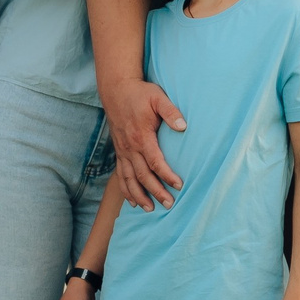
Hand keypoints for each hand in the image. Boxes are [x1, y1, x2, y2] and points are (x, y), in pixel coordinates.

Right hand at [102, 75, 184, 208]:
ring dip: (139, 195)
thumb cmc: (140, 94)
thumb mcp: (158, 97)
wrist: (116, 90)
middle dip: (155, 191)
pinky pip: (120, 175)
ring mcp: (123, 151)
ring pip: (129, 179)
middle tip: (169, 204)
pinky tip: (133, 201)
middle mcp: (130, 147)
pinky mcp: (119, 151)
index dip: (167, 175)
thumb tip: (183, 126)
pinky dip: (126, 190)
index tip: (179, 185)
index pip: (155, 161)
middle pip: (142, 175)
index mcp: (141, 136)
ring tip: (150, 209)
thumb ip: (171, 112)